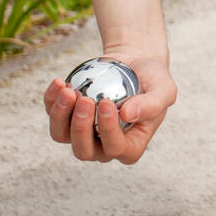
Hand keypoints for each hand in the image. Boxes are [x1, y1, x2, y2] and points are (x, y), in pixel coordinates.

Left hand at [43, 53, 176, 163]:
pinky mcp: (67, 117)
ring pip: (62, 136)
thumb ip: (152, 104)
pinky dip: (52, 100)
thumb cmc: (153, 81)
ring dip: (61, 115)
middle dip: (80, 127)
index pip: (115, 149)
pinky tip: (61, 82)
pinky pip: (52, 115)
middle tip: (85, 99)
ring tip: (69, 91)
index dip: (108, 130)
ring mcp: (82, 133)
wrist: (135, 64)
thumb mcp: (164, 90)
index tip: (107, 103)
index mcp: (130, 146)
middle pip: (83, 150)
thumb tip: (126, 115)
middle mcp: (103, 146)